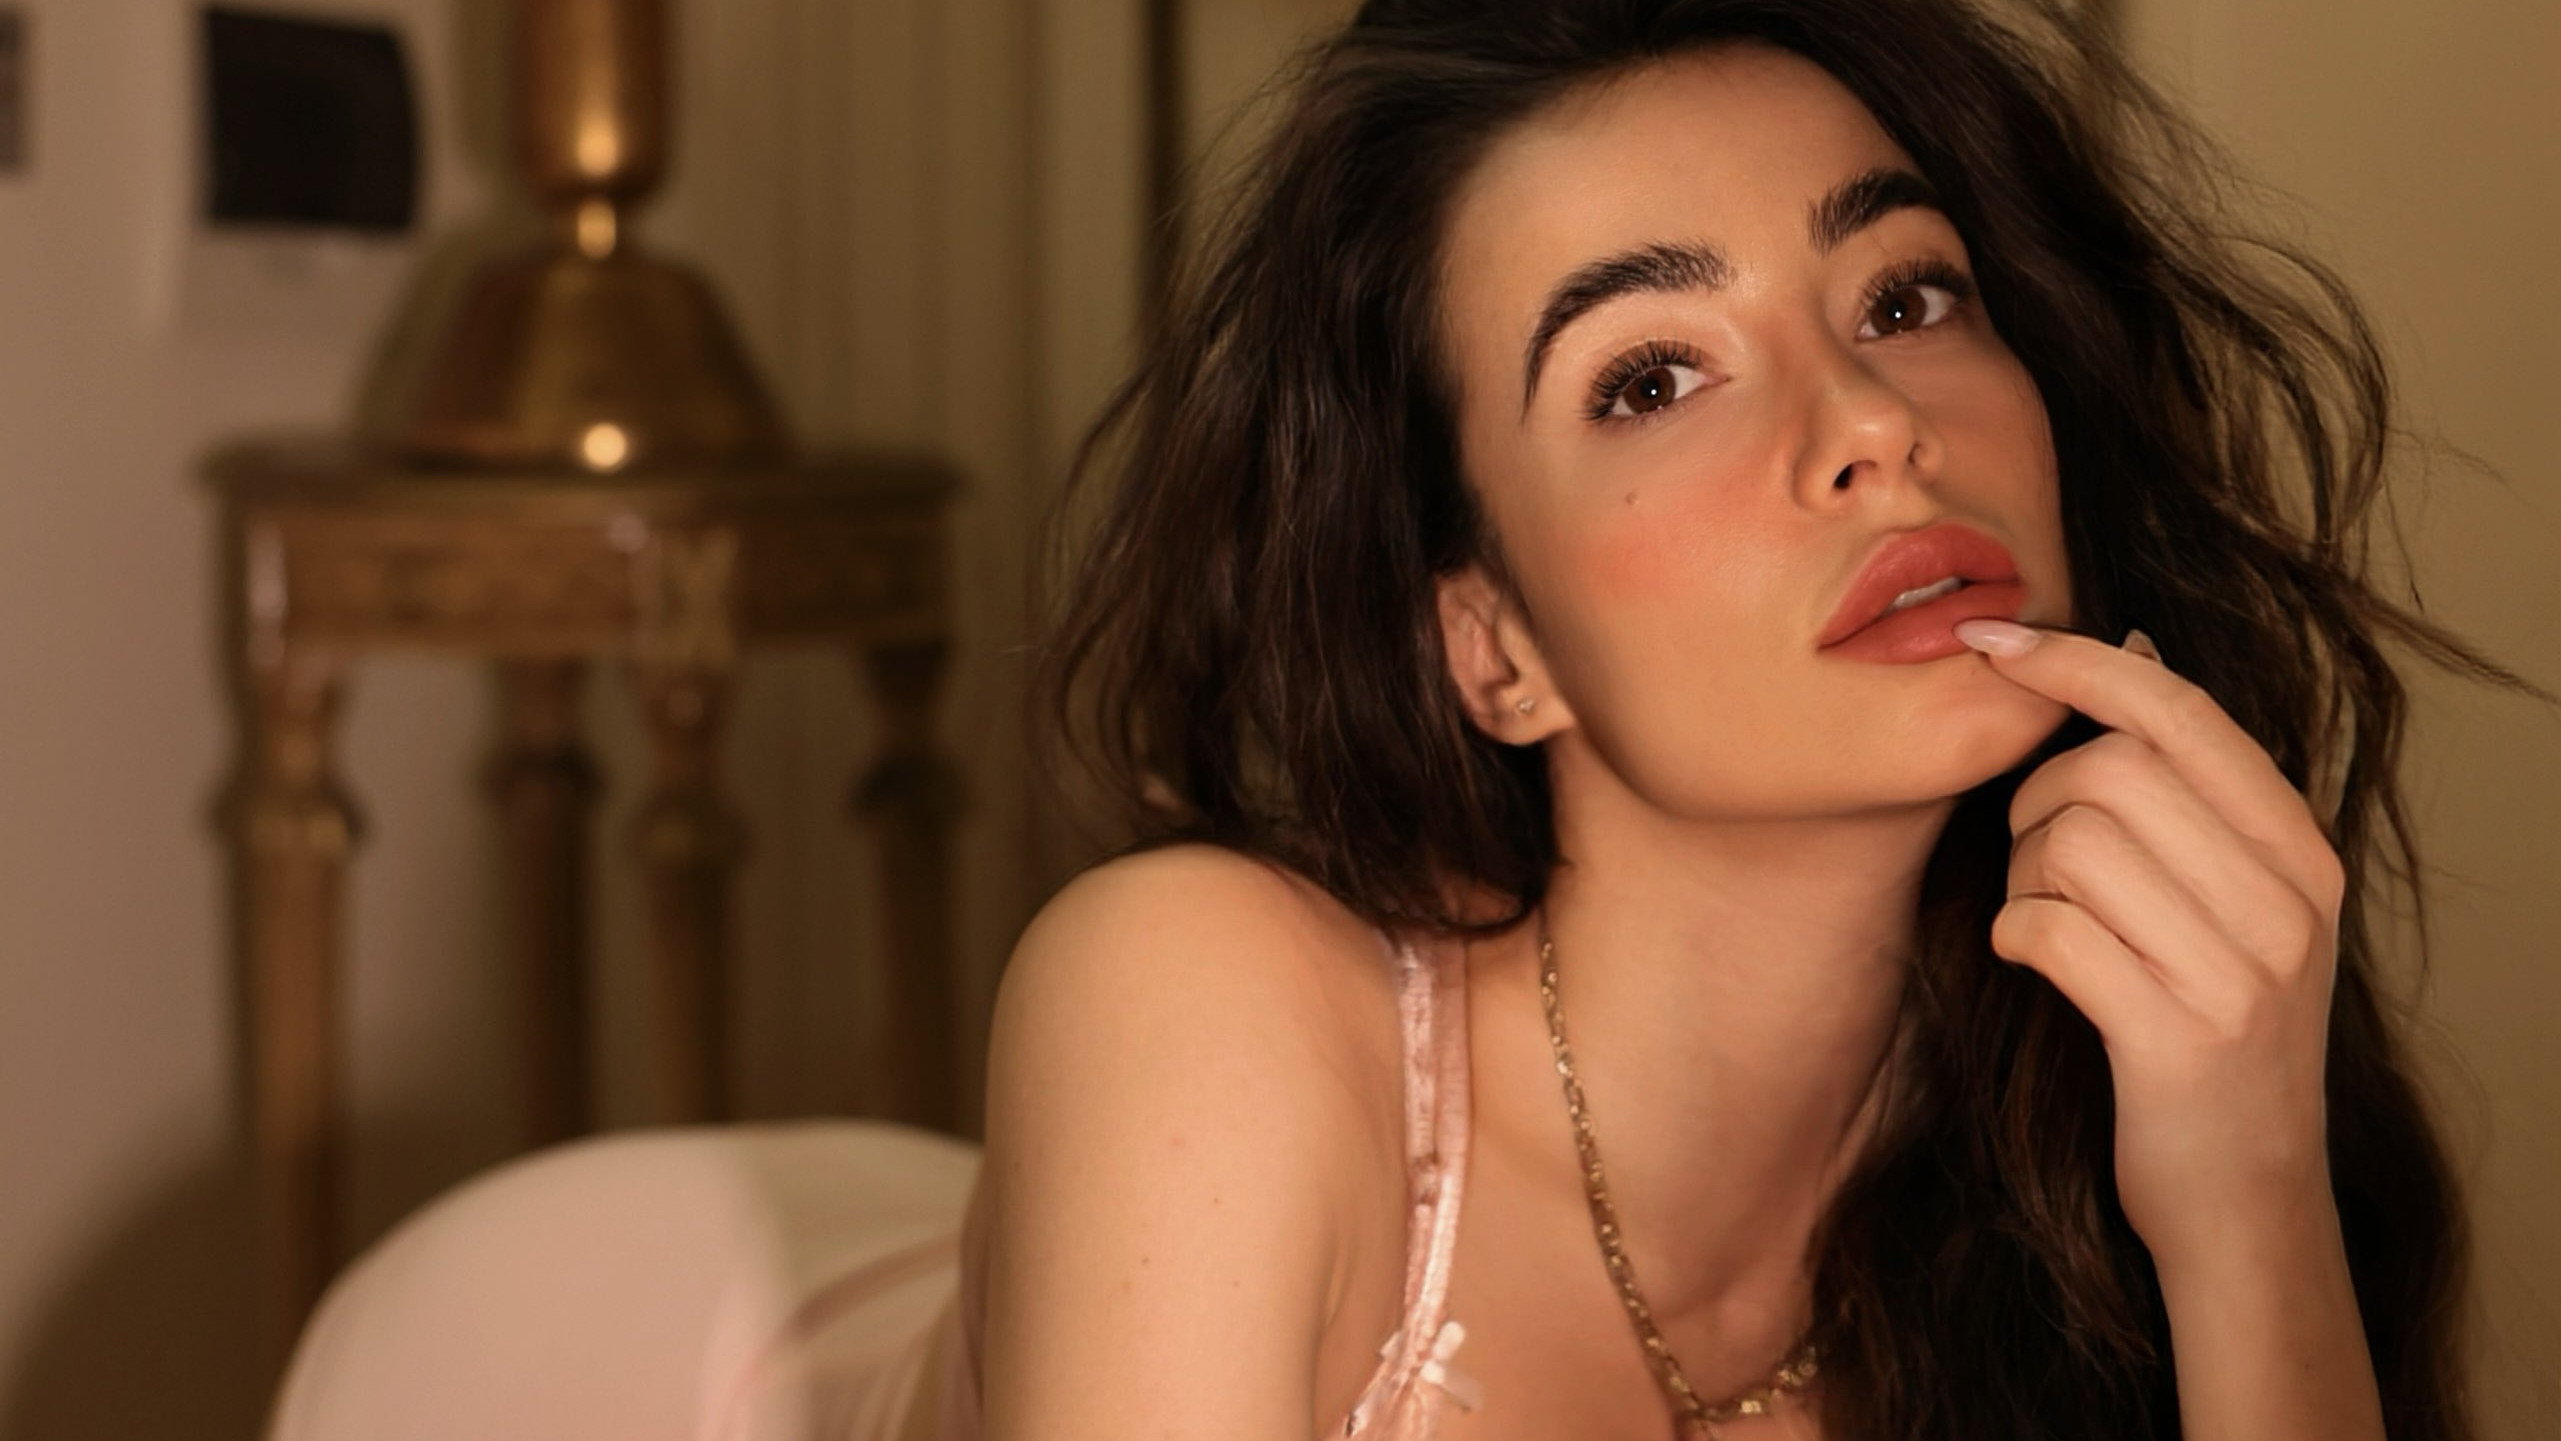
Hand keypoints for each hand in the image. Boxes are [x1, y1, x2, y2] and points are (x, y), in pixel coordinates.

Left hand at [1952, 618, 2346, 1267]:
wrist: (2243, 1196)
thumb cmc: (2206, 1026)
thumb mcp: (2233, 900)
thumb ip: (2189, 790)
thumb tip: (2130, 641)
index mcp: (2300, 852)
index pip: (2179, 708)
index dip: (2074, 661)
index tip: (1988, 642)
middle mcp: (2286, 902)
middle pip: (2107, 769)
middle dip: (2033, 801)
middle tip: (2034, 859)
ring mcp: (2240, 972)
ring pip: (2070, 844)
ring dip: (2023, 876)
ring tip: (2047, 920)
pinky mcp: (2176, 1038)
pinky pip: (2048, 930)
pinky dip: (2014, 936)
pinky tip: (2033, 962)